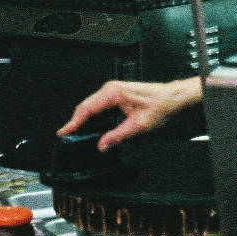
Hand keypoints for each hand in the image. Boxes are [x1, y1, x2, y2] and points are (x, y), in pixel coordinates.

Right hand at [57, 78, 200, 150]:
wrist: (172, 98)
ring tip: (75, 132)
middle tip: (66, 135)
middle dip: (75, 121)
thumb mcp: (138, 126)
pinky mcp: (117, 94)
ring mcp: (113, 90)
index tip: (64, 132)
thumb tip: (102, 145)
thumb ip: (117, 136)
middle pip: (86, 106)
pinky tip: (91, 126)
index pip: (87, 109)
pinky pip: (99, 105)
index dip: (73, 122)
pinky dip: (92, 115)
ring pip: (91, 105)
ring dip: (84, 118)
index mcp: (113, 93)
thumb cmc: (160, 106)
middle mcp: (111, 89)